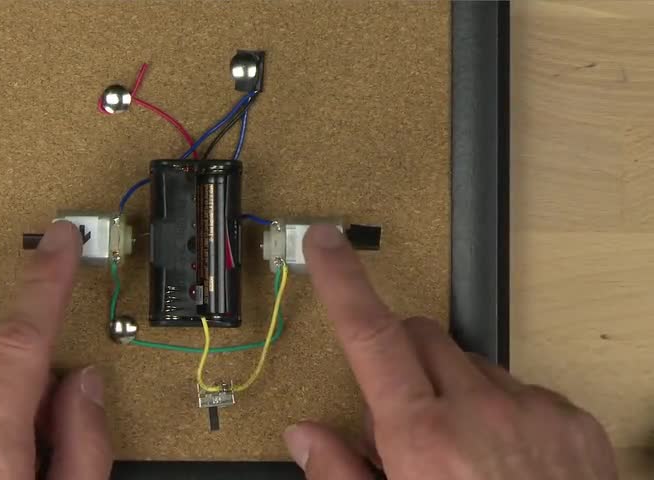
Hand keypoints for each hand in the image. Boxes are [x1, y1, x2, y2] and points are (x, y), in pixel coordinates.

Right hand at [286, 224, 616, 479]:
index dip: (342, 282)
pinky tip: (507, 461)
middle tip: (398, 413)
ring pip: (471, 364)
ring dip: (453, 389)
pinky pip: (521, 389)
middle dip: (399, 355)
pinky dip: (501, 410)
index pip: (370, 336)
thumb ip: (341, 475)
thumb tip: (303, 435)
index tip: (325, 244)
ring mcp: (532, 409)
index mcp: (422, 438)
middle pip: (420, 335)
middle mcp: (478, 409)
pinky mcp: (573, 419)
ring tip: (462, 453)